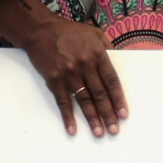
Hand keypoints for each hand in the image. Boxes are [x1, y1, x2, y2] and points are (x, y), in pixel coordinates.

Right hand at [19, 14, 128, 138]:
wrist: (39, 29)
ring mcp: (68, 73)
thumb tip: (121, 59)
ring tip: (99, 132)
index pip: (112, 81)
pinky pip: (63, 101)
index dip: (118, 99)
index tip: (124, 114)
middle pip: (100, 94)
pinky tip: (72, 129)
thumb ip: (108, 47)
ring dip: (92, 118)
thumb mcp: (94, 32)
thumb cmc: (68, 31)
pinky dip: (68, 116)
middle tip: (114, 130)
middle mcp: (85, 65)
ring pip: (84, 100)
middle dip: (108, 114)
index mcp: (97, 54)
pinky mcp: (53, 79)